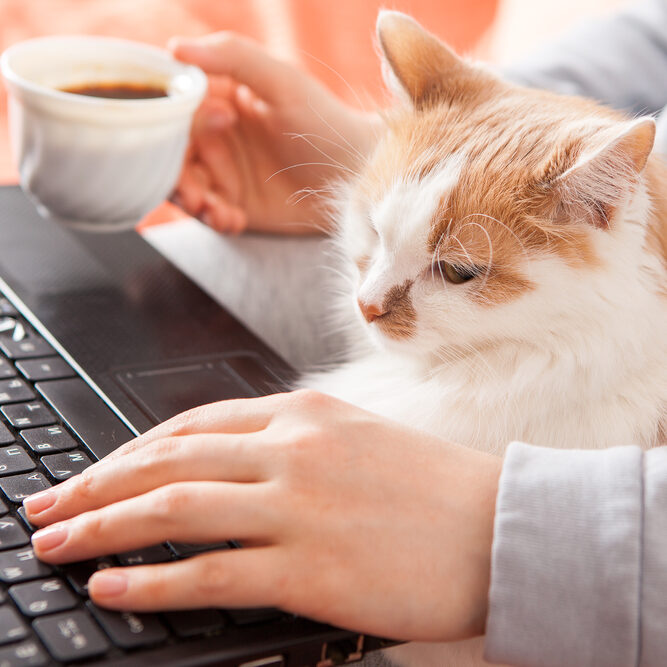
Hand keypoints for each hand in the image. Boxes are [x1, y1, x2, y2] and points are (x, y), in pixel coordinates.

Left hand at [24, 390, 499, 642]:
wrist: (498, 522)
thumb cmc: (433, 484)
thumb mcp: (356, 438)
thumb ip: (292, 444)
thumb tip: (231, 463)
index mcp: (304, 414)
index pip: (194, 424)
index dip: (133, 449)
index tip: (97, 471)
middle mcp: (292, 450)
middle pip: (169, 461)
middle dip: (98, 484)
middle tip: (50, 506)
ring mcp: (298, 507)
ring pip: (175, 509)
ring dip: (105, 527)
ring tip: (58, 543)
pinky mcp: (310, 567)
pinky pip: (211, 572)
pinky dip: (153, 579)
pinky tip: (113, 584)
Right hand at [169, 33, 380, 234]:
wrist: (355, 176)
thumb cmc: (325, 122)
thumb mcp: (283, 82)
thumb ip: (233, 57)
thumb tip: (174, 47)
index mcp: (217, 99)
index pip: (174, 110)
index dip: (176, 125)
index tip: (210, 130)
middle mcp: (214, 136)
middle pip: (171, 153)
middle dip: (176, 176)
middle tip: (194, 193)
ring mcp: (224, 173)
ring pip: (185, 187)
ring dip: (192, 202)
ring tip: (214, 211)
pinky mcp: (236, 205)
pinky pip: (209, 215)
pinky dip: (214, 220)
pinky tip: (234, 221)